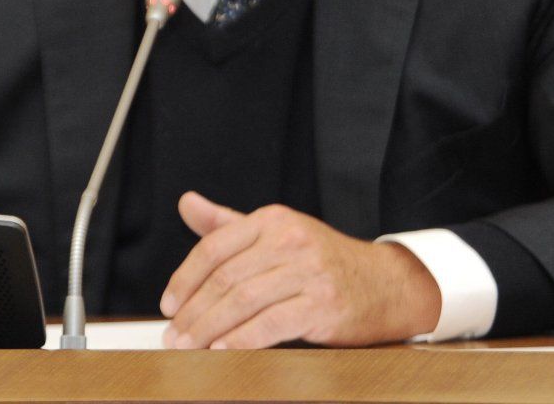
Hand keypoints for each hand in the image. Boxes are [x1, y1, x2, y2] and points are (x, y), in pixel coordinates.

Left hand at [160, 191, 440, 348]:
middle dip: (194, 311)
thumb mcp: (276, 233)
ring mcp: (309, 270)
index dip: (186, 278)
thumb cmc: (322, 261)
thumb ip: (228, 224)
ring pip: (245, 301)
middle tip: (173, 336)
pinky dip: (242, 340)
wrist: (384, 283)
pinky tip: (223, 351)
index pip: (216, 246)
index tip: (169, 305)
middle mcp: (290, 239)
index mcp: (273, 219)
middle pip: (226, 277)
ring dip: (210, 329)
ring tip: (189, 348)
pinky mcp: (323, 303)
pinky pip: (272, 323)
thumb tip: (186, 203)